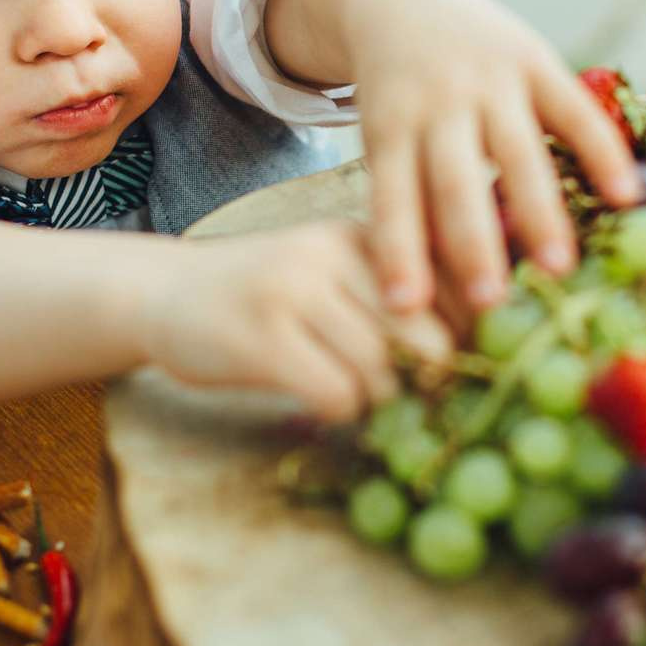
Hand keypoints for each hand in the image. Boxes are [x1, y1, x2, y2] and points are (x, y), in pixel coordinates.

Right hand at [135, 223, 449, 421]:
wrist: (163, 293)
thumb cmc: (265, 293)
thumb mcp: (332, 268)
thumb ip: (394, 287)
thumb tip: (482, 340)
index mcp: (361, 235)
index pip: (450, 286)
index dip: (469, 338)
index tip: (463, 366)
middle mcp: (331, 254)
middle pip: (426, 334)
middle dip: (431, 380)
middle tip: (419, 399)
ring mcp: (294, 293)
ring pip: (383, 370)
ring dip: (381, 401)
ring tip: (363, 396)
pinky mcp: (262, 338)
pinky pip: (337, 393)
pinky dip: (342, 411)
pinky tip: (323, 401)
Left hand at [349, 0, 642, 316]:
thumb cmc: (395, 97)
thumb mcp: (382, 134)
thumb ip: (403, 196)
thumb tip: (420, 299)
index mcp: (388, 125)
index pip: (392, 197)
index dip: (398, 252)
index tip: (406, 309)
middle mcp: (436, 101)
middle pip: (453, 179)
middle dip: (470, 242)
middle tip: (488, 302)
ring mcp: (487, 77)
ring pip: (515, 151)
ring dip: (536, 210)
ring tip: (558, 268)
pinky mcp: (533, 57)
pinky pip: (572, 111)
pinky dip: (601, 152)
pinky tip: (626, 197)